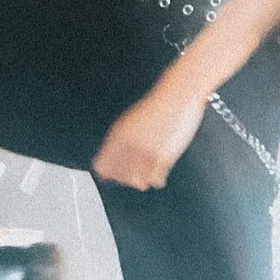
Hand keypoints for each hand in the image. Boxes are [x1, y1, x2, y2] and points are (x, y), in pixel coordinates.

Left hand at [91, 78, 206, 191]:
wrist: (177, 97)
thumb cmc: (155, 109)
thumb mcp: (128, 123)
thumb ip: (116, 143)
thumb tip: (105, 167)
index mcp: (117, 135)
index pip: (102, 167)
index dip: (108, 173)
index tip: (113, 175)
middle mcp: (129, 145)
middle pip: (120, 177)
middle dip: (126, 179)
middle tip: (136, 172)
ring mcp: (146, 151)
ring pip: (137, 182)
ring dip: (142, 180)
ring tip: (148, 171)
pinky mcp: (164, 156)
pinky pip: (156, 180)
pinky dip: (157, 179)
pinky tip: (159, 171)